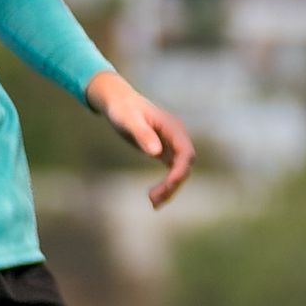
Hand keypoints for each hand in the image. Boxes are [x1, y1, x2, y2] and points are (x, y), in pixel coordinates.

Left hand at [88, 71, 195, 206]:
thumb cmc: (123, 109)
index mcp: (172, 128)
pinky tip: (154, 198)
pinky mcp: (166, 151)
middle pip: (185, 165)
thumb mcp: (129, 120)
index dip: (180, 171)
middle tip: (153, 199)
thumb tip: (156, 153)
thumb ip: (142, 134)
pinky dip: (166, 185)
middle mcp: (177, 137)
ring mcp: (172, 144)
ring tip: (153, 203)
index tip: (168, 186)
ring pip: (179, 171)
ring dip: (170, 188)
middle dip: (173, 184)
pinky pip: (172, 171)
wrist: (119, 102)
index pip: (186, 153)